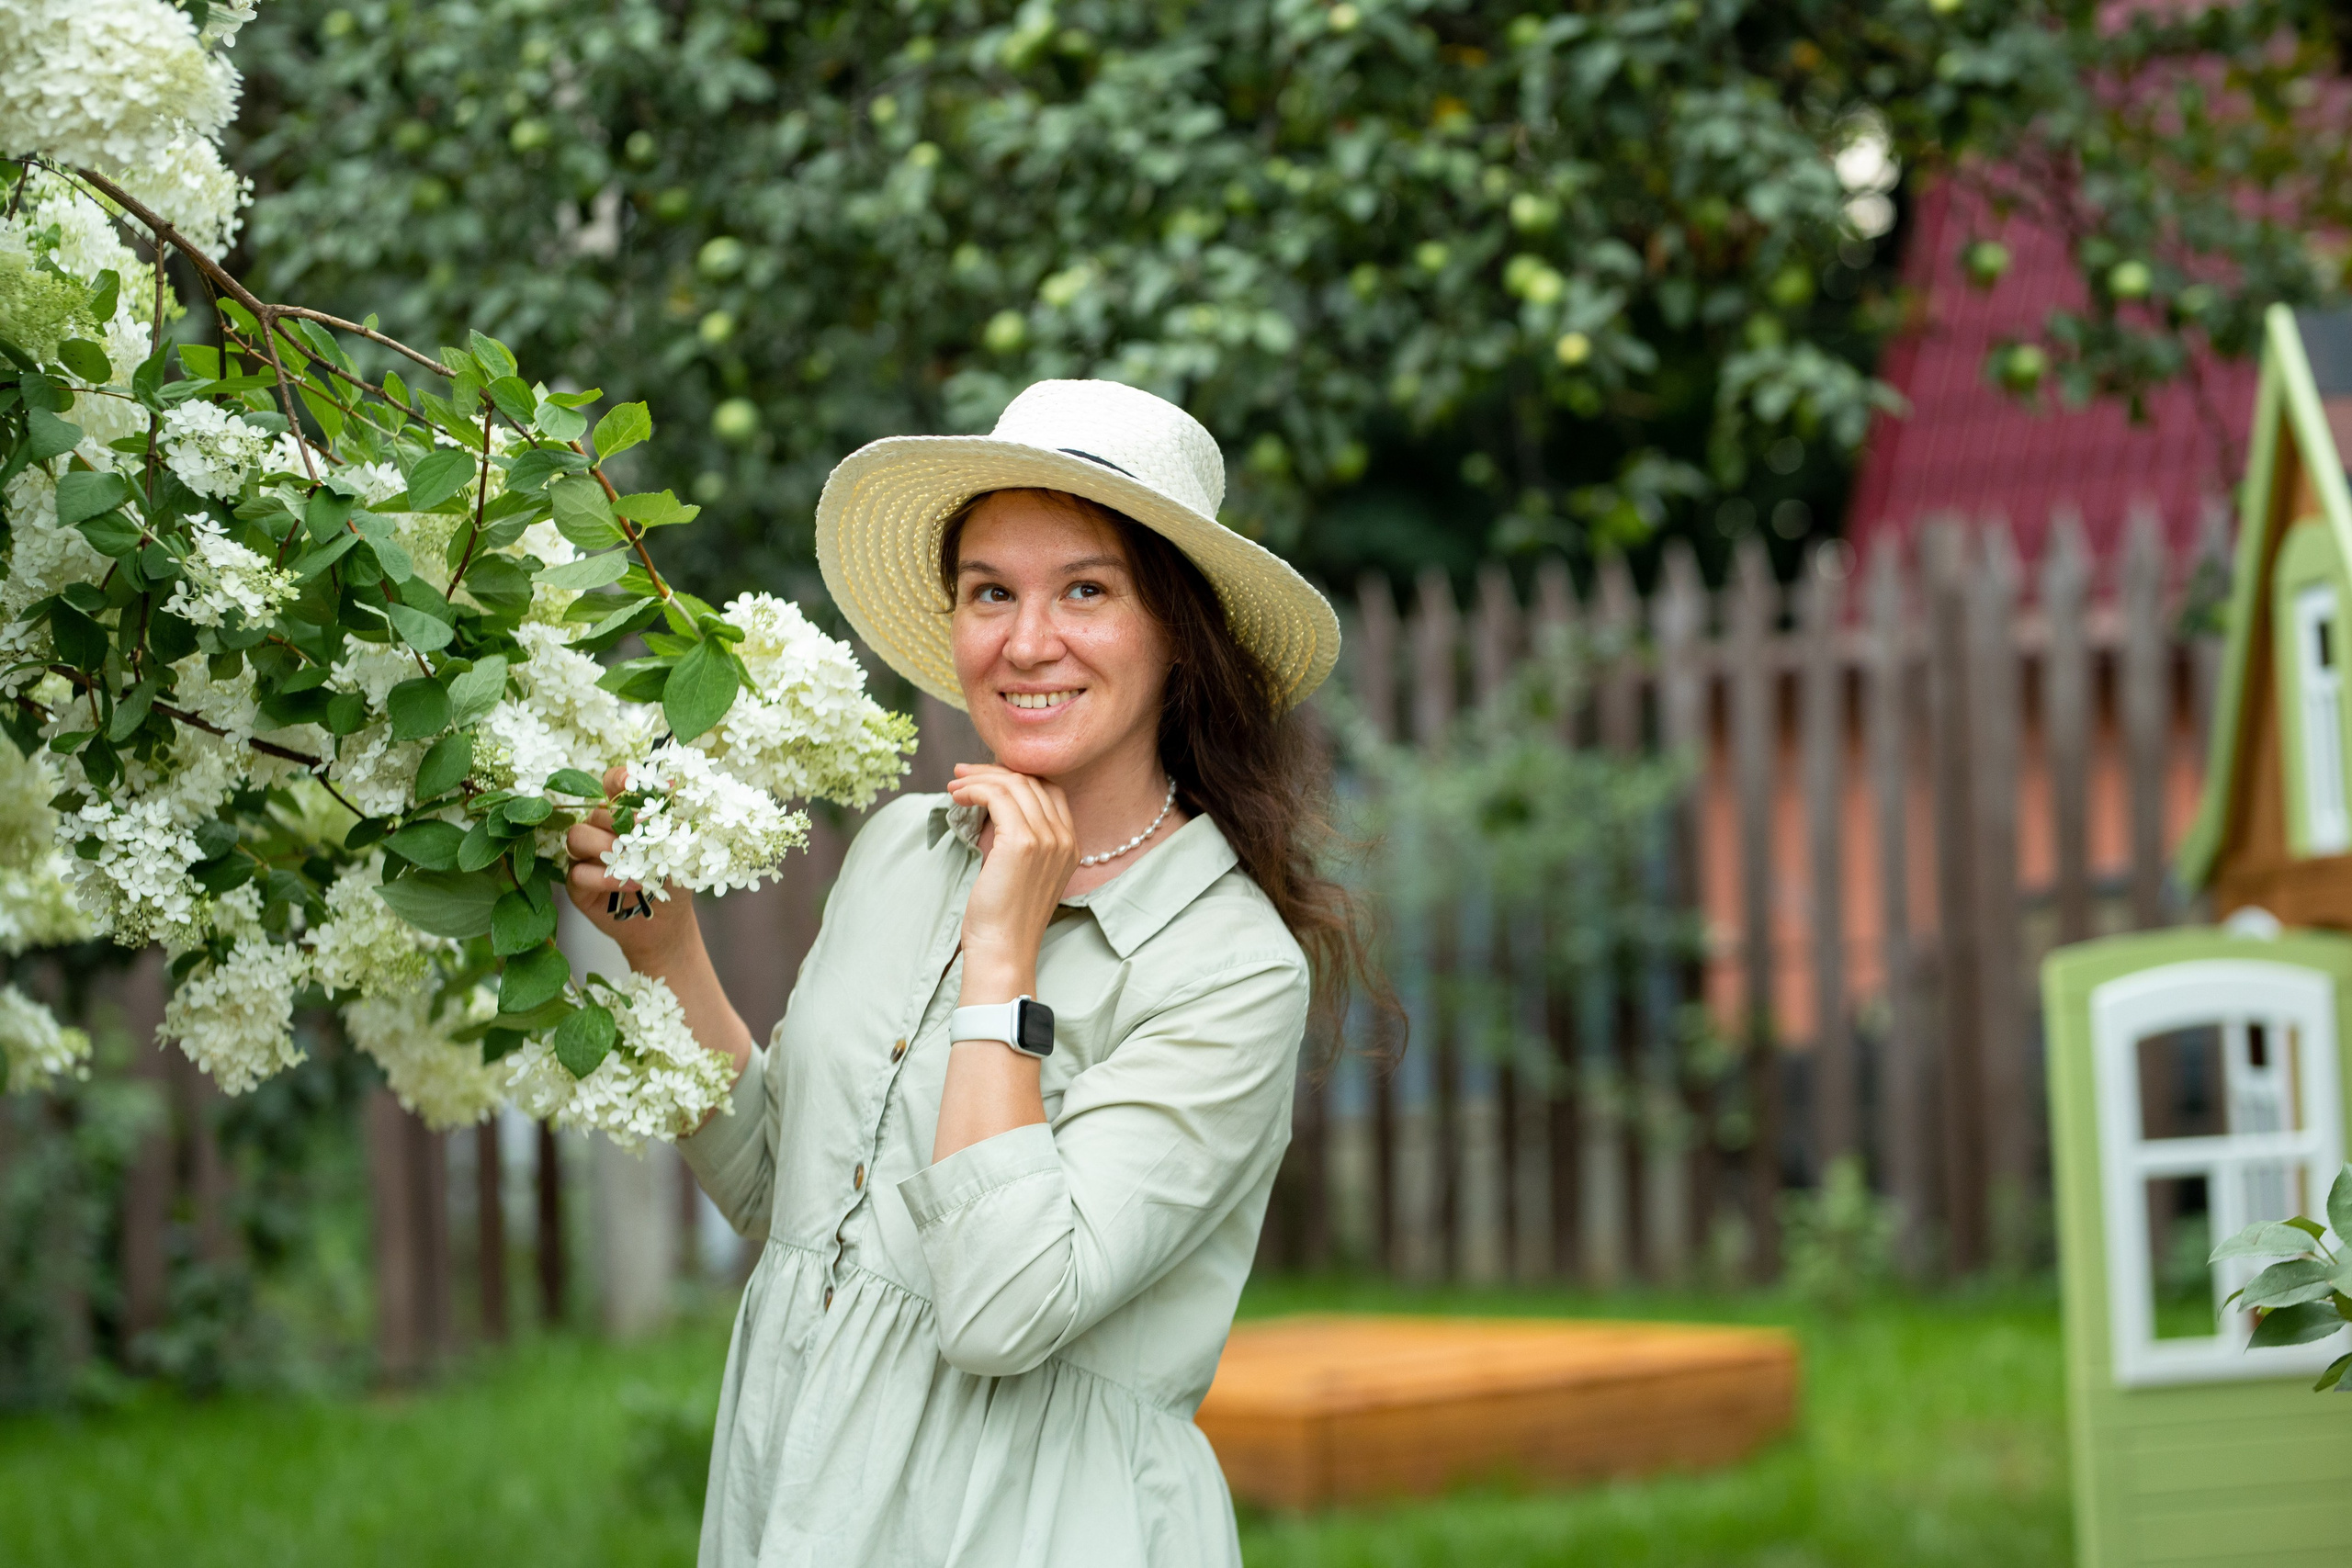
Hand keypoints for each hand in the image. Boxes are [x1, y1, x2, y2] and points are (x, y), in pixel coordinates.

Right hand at [565, 763, 700, 972]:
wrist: (666, 922)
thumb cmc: (671, 880)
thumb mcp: (679, 849)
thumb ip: (672, 821)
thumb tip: (670, 790)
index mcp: (623, 816)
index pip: (611, 786)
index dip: (618, 779)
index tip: (631, 782)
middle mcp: (600, 832)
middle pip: (594, 812)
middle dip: (617, 821)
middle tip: (642, 834)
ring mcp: (584, 857)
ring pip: (577, 837)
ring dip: (605, 847)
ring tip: (633, 863)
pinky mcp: (577, 885)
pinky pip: (578, 872)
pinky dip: (605, 878)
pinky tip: (630, 883)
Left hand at [946, 762, 1077, 1001]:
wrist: (1003, 949)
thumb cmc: (1003, 917)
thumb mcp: (1021, 872)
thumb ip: (1020, 840)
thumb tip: (990, 807)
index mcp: (1071, 845)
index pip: (1049, 790)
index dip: (1016, 777)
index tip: (984, 778)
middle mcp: (1064, 838)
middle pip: (1031, 781)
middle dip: (992, 771)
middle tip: (961, 774)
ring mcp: (1047, 839)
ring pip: (1014, 784)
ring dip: (979, 778)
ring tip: (954, 786)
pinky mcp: (1022, 842)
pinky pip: (998, 796)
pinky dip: (975, 789)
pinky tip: (957, 797)